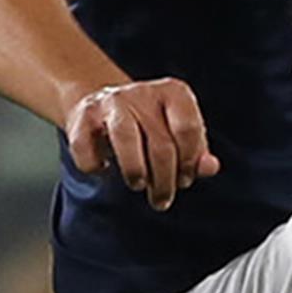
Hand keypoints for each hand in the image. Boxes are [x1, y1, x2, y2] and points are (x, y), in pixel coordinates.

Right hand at [65, 79, 220, 210]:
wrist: (103, 103)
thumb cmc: (150, 125)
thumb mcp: (179, 133)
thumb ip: (197, 152)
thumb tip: (209, 168)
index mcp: (174, 92)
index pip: (188, 129)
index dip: (189, 162)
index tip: (185, 180)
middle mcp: (143, 92)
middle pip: (161, 143)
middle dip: (165, 180)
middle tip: (162, 200)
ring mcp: (112, 102)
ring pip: (126, 139)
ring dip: (135, 171)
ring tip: (139, 186)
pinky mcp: (82, 115)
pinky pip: (86, 146)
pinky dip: (94, 165)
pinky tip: (104, 169)